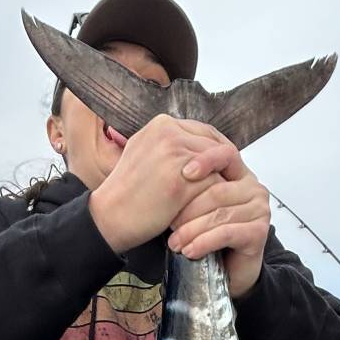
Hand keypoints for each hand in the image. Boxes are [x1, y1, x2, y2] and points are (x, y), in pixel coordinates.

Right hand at [88, 115, 221, 253]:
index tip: (221, 170)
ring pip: (220, 165)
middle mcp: (170, 133)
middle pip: (217, 146)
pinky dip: (218, 200)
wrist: (110, 215)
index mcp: (162, 124)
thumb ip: (169, 144)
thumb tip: (200, 146)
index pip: (205, 131)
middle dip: (224, 168)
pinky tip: (215, 211)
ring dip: (223, 184)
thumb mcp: (143, 151)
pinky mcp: (183, 180)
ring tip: (223, 201)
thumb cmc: (127, 191)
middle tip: (229, 187)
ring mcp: (177, 155)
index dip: (217, 152)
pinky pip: (216, 185)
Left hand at [166, 131, 269, 297]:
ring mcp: (259, 210)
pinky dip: (204, 242)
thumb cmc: (208, 235)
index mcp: (239, 174)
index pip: (225, 155)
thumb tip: (159, 163)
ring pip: (219, 214)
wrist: (228, 272)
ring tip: (174, 243)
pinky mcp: (260, 233)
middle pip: (217, 190)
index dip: (205, 160)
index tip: (183, 172)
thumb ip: (187, 183)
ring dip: (191, 230)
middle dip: (188, 208)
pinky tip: (189, 251)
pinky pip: (227, 233)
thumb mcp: (195, 206)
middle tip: (167, 223)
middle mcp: (253, 188)